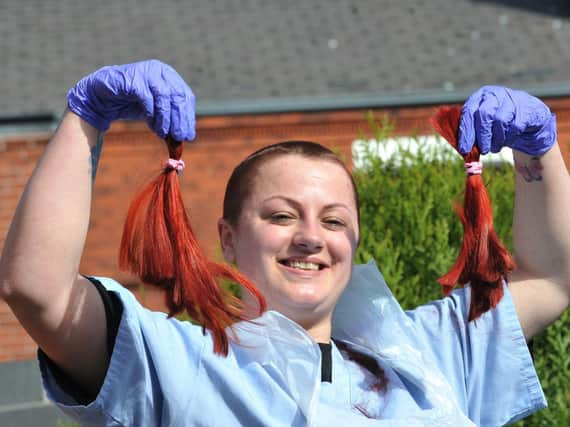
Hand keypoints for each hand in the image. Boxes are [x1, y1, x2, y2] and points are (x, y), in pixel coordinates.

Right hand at [67, 59, 195, 140]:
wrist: (103, 98)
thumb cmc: (132, 104)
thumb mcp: (156, 112)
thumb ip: (170, 119)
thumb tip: (186, 136)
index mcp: (170, 76)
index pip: (185, 96)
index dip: (188, 117)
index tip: (189, 136)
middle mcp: (160, 70)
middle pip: (178, 95)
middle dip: (180, 119)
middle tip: (179, 137)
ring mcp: (146, 71)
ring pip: (164, 96)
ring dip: (166, 119)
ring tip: (163, 133)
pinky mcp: (133, 78)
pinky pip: (147, 97)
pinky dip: (151, 114)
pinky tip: (152, 126)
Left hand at [458, 85, 555, 155]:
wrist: (530, 121)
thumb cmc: (500, 125)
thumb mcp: (484, 126)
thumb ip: (472, 133)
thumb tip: (463, 150)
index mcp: (480, 97)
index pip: (468, 112)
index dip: (466, 132)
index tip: (464, 149)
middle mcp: (495, 94)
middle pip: (483, 114)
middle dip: (481, 136)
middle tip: (482, 151)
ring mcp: (512, 99)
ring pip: (499, 120)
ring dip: (496, 139)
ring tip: (495, 148)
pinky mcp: (526, 108)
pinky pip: (515, 126)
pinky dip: (510, 138)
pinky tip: (508, 140)